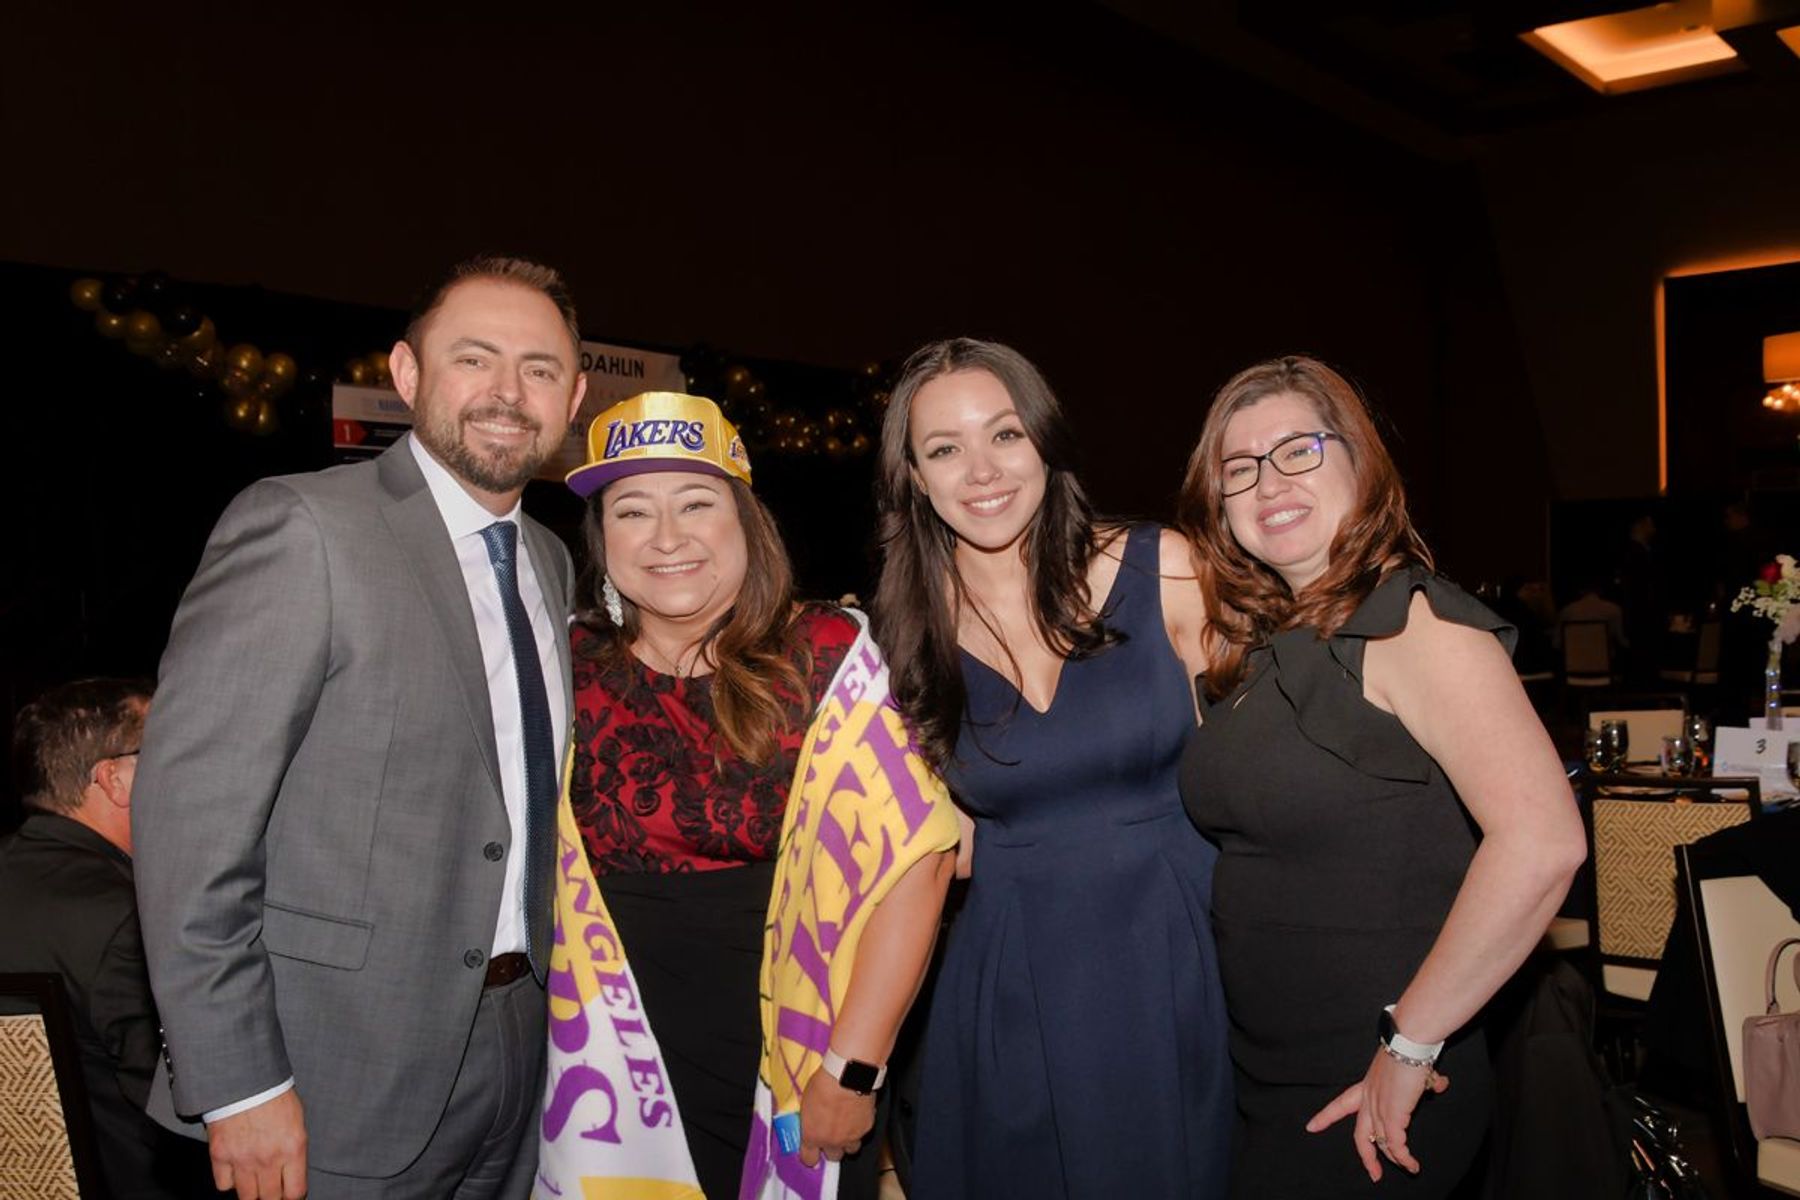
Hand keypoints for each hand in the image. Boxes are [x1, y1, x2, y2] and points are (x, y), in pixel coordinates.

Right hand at [208, 1088, 307, 1198]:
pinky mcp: (220, 1156)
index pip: (295, 1192)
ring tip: (254, 1182)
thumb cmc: (274, 1094)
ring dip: (251, 1192)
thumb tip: (292, 1173)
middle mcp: (268, 1158)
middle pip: (270, 1198)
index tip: (290, 1193)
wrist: (243, 1077)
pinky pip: (224, 1185)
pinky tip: (235, 1169)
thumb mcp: (296, 1120)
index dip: (292, 1196)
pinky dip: (229, 1181)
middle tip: (271, 1189)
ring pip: (246, 1197)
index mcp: (293, 1148)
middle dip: (272, 1196)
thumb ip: (294, 1149)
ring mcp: (242, 1159)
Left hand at [796, 1068, 875, 1166]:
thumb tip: (811, 1119)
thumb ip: (810, 1118)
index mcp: (813, 1136)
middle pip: (833, 1156)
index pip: (809, 1158)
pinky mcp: (866, 1129)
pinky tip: (857, 1112)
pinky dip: (860, 1125)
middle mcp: (831, 1141)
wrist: (847, 1077)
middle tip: (832, 1134)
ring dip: (848, 1140)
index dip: (811, 1155)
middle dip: (832, 1147)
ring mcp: (850, 1137)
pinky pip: (862, 1132)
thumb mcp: (806, 1102)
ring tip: (847, 1125)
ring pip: (851, 1148)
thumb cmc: (824, 1084)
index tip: (812, 1151)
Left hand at [1304, 1050, 1447, 1182]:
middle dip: (1366, 1156)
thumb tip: (1439, 1082)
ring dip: (1395, 1159)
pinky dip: (1404, 1157)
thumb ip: (1421, 1079)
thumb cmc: (1410, 1047)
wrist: (1410, 1041)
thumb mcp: (1409, 1067)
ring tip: (1408, 1168)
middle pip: (1360, 1134)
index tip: (1311, 1127)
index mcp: (1367, 1085)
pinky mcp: (1392, 1115)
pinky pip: (1396, 1145)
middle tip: (1374, 1173)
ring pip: (1381, 1142)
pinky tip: (1412, 1164)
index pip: (1341, 1103)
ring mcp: (1379, 1107)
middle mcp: (1369, 1098)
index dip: (1326, 1117)